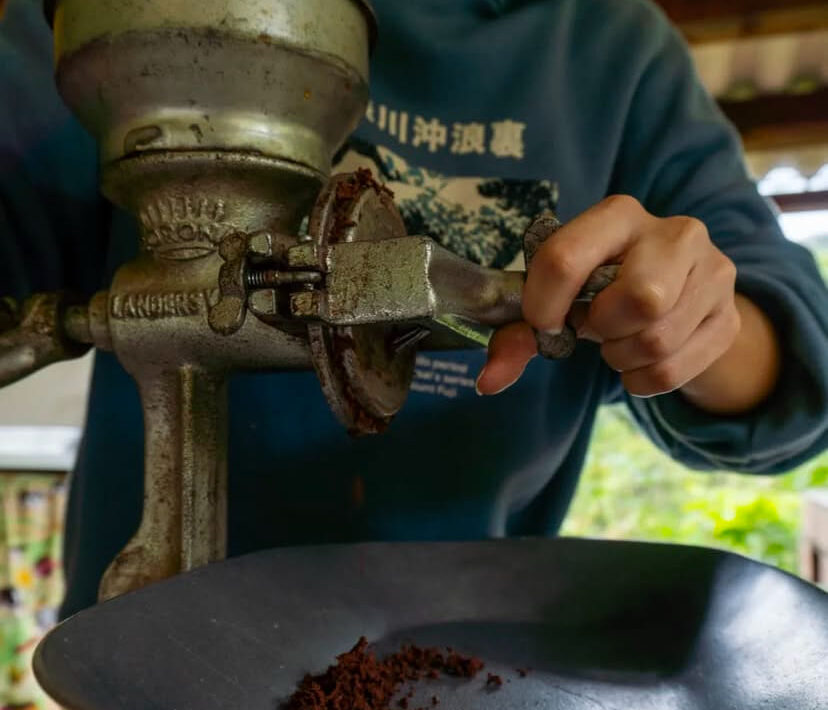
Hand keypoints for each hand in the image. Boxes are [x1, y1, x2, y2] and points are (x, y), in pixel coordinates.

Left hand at [476, 195, 777, 412]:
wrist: (677, 296)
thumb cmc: (602, 291)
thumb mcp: (558, 299)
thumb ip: (517, 335)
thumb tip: (488, 382)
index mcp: (618, 214)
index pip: (566, 259)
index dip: (544, 305)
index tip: (544, 324)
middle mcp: (675, 232)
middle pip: (638, 299)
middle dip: (603, 328)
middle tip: (595, 327)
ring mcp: (713, 272)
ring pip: (657, 340)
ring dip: (621, 357)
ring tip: (618, 341)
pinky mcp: (728, 316)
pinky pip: (674, 369)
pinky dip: (643, 380)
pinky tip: (639, 361)